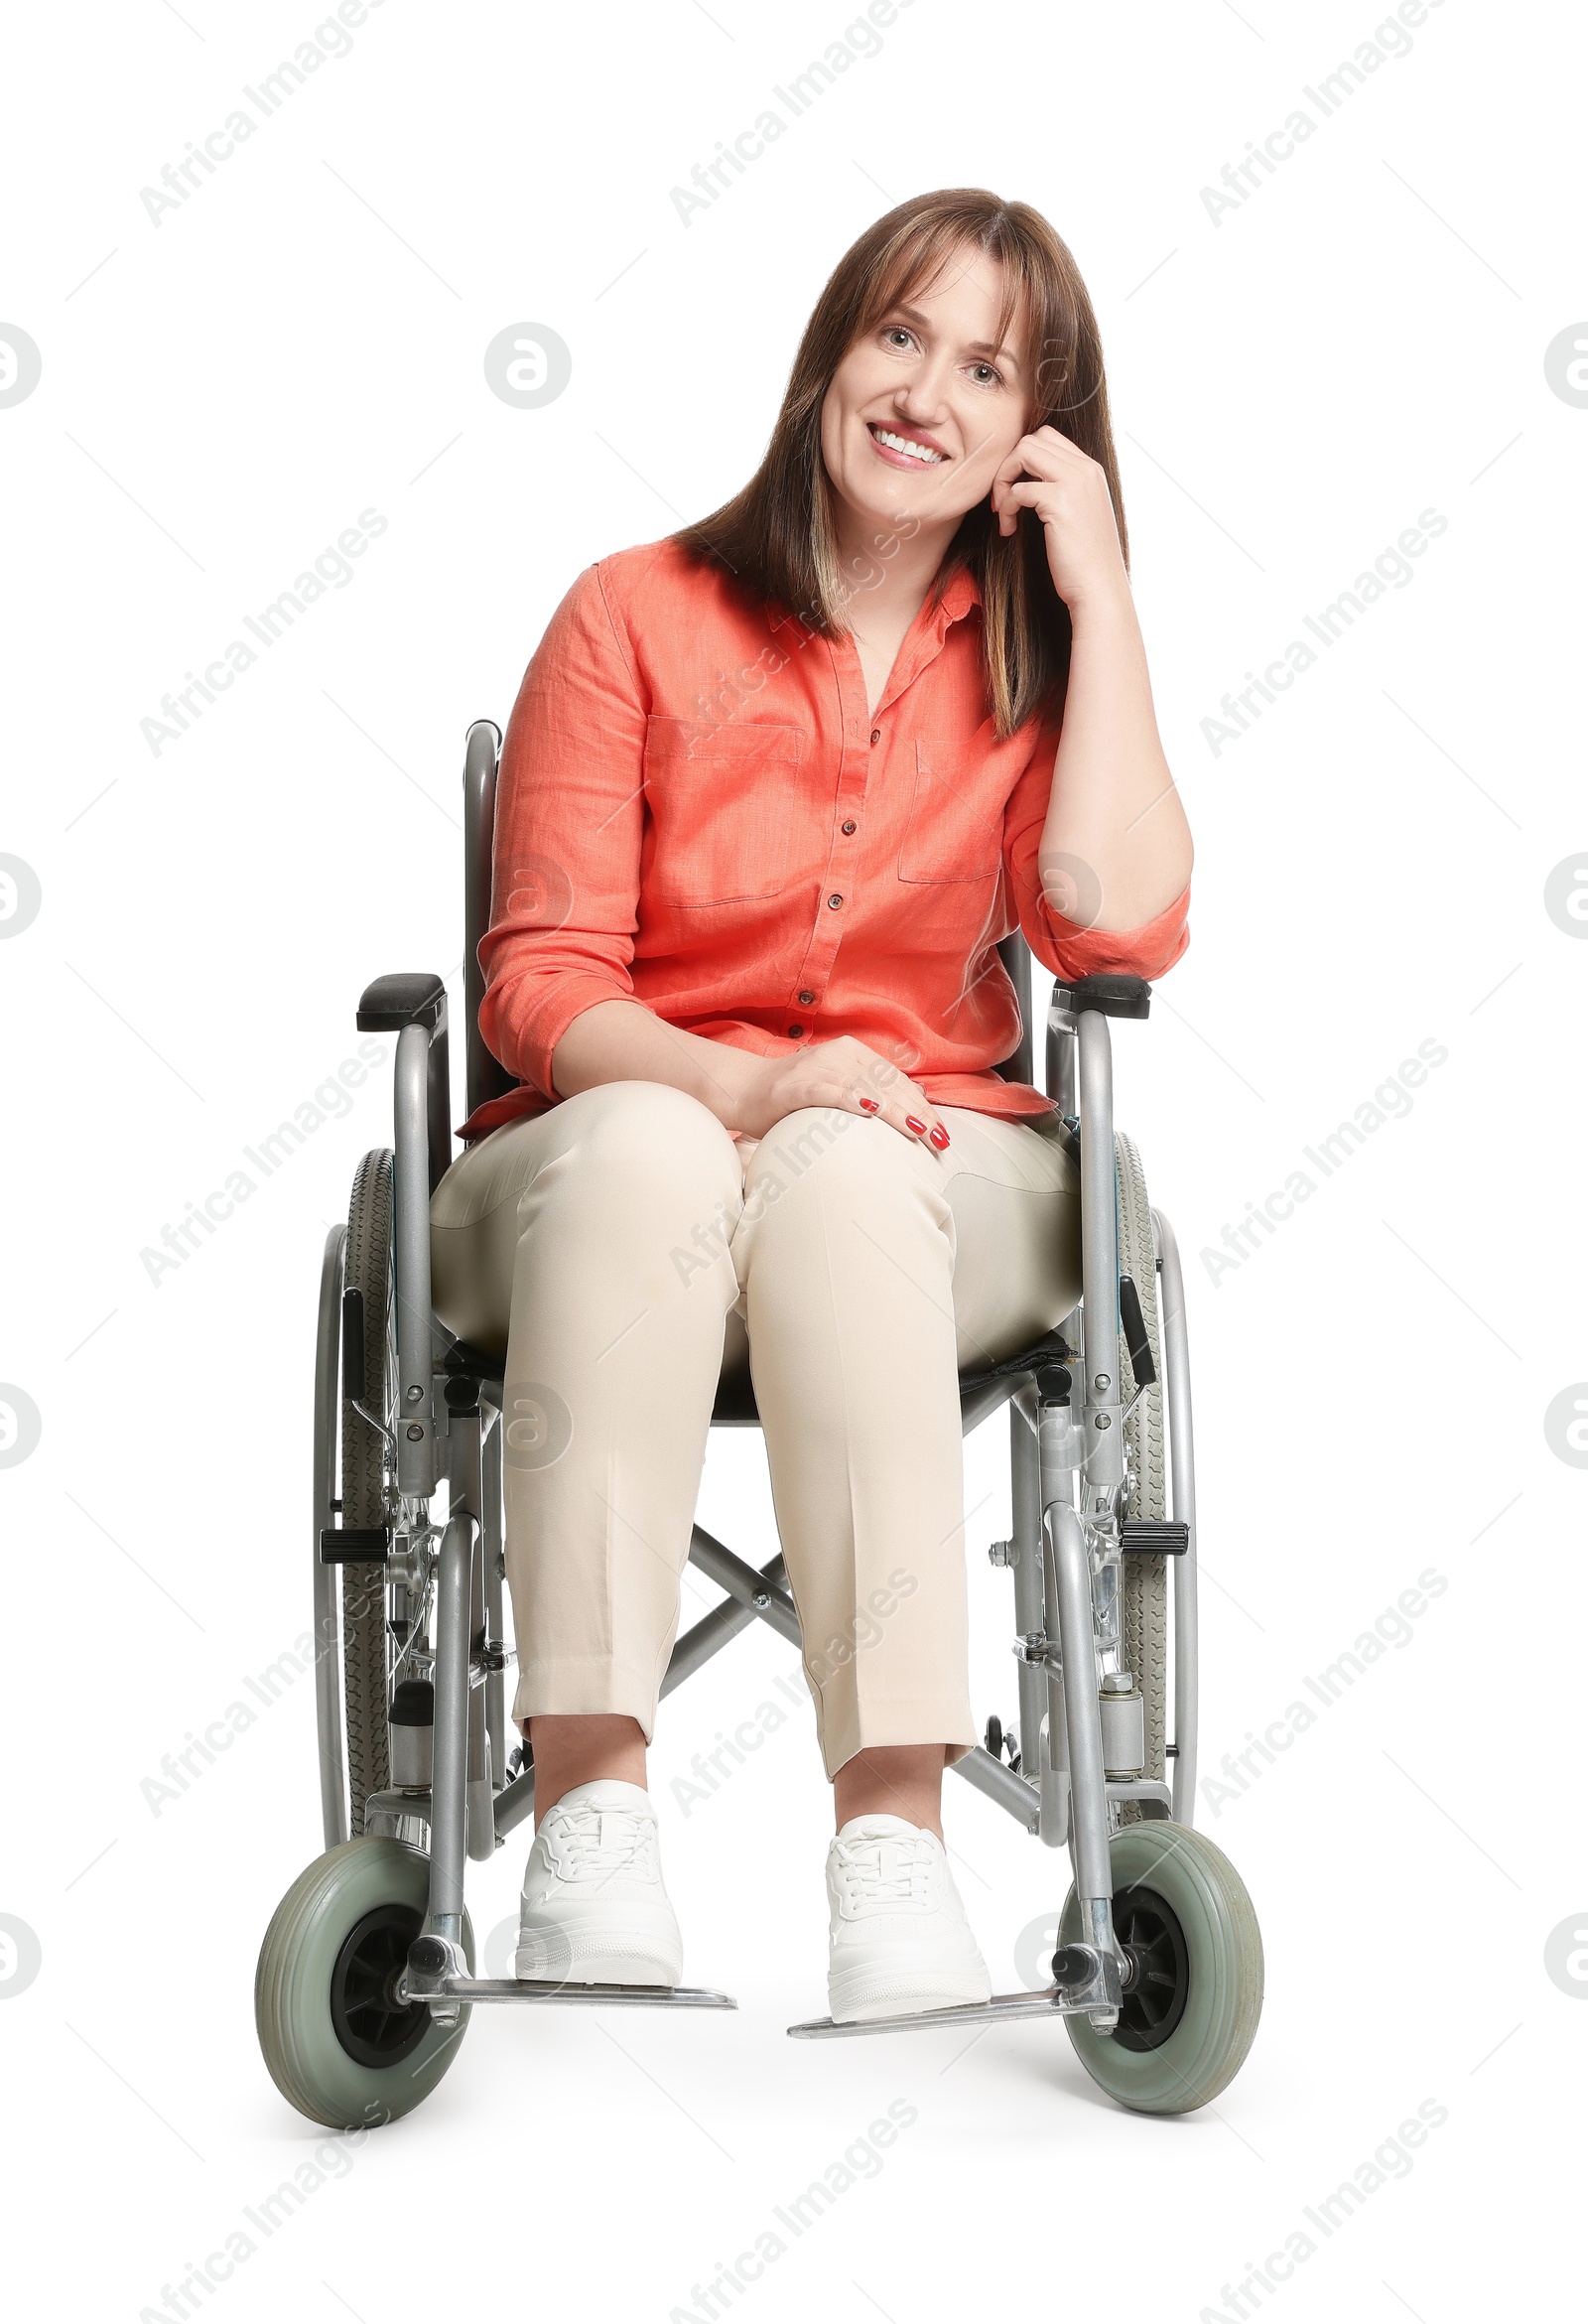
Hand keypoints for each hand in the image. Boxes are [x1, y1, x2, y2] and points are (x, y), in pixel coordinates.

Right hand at [731, 1035, 950, 1152]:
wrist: (744, 1090)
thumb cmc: (795, 1095)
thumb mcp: (840, 1086)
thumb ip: (874, 1089)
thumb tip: (920, 1097)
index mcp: (853, 1053)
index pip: (897, 1080)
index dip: (922, 1105)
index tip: (941, 1133)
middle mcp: (839, 1055)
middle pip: (887, 1084)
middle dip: (917, 1113)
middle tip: (938, 1139)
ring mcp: (817, 1068)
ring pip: (865, 1088)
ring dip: (894, 1110)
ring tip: (917, 1129)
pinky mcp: (795, 1085)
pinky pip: (827, 1091)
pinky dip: (849, 1099)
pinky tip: (868, 1111)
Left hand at [990, 426, 1128, 614]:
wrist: (1099, 588)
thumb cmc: (1084, 561)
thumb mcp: (1079, 515)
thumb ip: (1063, 490)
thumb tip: (1030, 481)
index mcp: (1091, 470)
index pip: (1049, 438)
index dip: (1023, 460)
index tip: (1015, 490)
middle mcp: (1086, 469)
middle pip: (1033, 440)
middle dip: (1008, 466)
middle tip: (1002, 501)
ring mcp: (1075, 483)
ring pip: (1023, 453)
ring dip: (1004, 481)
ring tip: (1003, 512)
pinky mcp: (1060, 502)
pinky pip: (1018, 490)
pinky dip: (1006, 508)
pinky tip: (1009, 530)